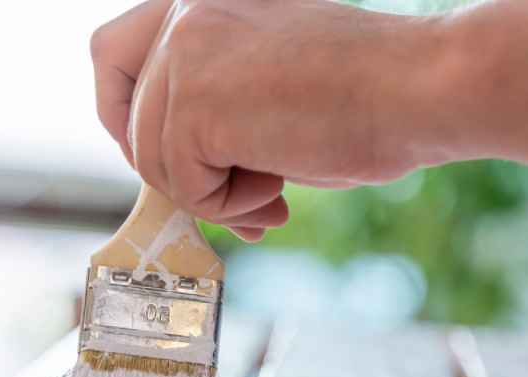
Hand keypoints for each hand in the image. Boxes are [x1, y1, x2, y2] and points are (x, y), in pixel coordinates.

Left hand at [92, 0, 450, 240]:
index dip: (124, 116)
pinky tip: (279, 188)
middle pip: (119, 110)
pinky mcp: (197, 102)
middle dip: (164, 165)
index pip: (111, 55)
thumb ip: (213, 110)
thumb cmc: (365, 93)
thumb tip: (182, 174)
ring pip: (153, 160)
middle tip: (224, 189)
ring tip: (274, 191)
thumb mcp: (265, 88)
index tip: (167, 158)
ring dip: (214, 193)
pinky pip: (182, 185)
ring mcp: (185, 53)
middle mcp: (182, 14)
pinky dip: (229, 205)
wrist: (416, 90)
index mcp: (200, 2)